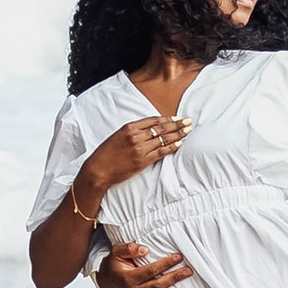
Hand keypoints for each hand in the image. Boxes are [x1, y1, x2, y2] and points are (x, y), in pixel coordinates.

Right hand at [72, 110, 188, 216]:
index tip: (177, 117)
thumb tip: (150, 129)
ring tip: (188, 131)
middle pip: (162, 128)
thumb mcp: (117, 136)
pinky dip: (172, 147)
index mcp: (129, 128)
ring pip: (164, 139)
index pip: (153, 120)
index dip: (167, 118)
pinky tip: (179, 144)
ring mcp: (140, 149)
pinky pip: (161, 152)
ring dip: (178, 134)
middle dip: (177, 124)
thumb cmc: (106, 153)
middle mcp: (136, 136)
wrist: (98, 170)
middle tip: (189, 121)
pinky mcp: (143, 161)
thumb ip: (133, 131)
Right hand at [96, 240, 193, 287]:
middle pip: (157, 287)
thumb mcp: (116, 251)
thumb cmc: (114, 264)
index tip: (179, 257)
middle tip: (188, 271)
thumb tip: (145, 250)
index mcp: (128, 278)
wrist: (106, 281)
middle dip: (174, 278)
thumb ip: (129, 248)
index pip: (150, 271)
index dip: (165, 264)